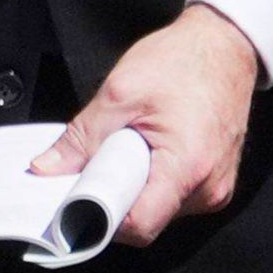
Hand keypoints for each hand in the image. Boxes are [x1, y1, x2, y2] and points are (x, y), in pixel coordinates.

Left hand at [32, 3, 257, 245]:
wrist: (225, 46)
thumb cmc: (184, 60)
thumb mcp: (120, 92)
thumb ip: (81, 136)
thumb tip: (47, 167)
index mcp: (187, 168)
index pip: (138, 226)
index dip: (101, 219)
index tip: (76, 203)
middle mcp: (209, 188)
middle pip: (147, 220)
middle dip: (114, 198)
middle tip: (97, 164)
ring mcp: (216, 188)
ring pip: (160, 210)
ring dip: (135, 188)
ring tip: (129, 149)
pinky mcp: (215, 181)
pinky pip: (175, 197)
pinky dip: (153, 180)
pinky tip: (147, 151)